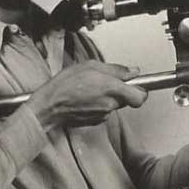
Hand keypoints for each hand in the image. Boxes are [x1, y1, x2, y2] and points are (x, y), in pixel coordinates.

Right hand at [25, 61, 148, 129]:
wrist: (48, 106)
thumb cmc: (64, 85)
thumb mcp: (90, 66)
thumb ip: (116, 69)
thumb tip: (133, 71)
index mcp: (112, 89)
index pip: (140, 97)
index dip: (140, 91)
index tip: (135, 85)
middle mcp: (110, 104)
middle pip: (127, 100)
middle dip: (121, 91)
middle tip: (107, 83)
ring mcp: (104, 115)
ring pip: (114, 105)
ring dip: (108, 98)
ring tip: (90, 89)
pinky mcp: (96, 121)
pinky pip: (104, 111)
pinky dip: (98, 105)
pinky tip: (85, 99)